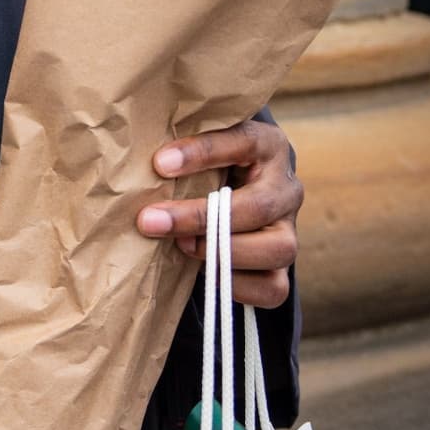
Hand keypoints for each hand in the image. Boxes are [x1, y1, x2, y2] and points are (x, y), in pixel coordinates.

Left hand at [136, 119, 301, 307]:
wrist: (241, 188)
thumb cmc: (210, 162)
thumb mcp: (200, 142)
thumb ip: (180, 147)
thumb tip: (139, 160)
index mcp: (267, 145)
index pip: (242, 142)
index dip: (202, 153)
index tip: (160, 164)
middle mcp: (286, 187)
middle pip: (258, 206)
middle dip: (199, 217)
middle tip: (150, 220)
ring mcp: (290, 230)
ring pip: (278, 249)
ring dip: (221, 252)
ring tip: (180, 245)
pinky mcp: (283, 268)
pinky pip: (274, 287)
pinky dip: (236, 285)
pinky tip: (203, 272)